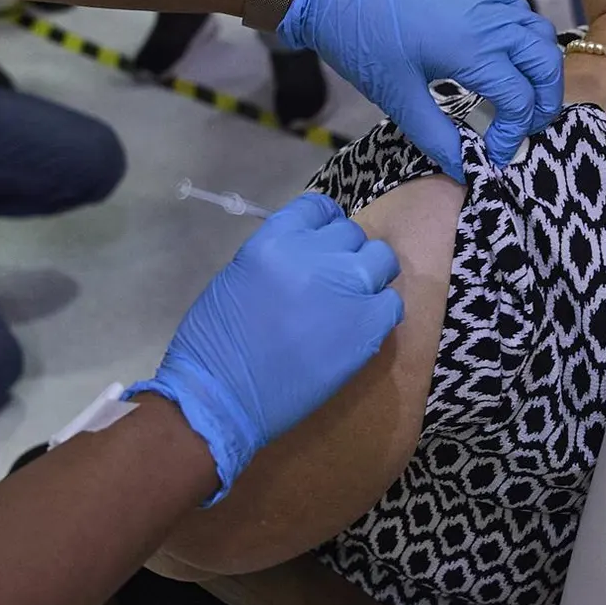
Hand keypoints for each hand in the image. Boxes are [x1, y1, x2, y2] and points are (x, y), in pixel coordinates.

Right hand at [129, 194, 402, 502]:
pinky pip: (391, 303)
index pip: (318, 207)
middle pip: (351, 234)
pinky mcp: (367, 326)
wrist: (221, 397)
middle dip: (343, 254)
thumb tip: (307, 255)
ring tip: (349, 303)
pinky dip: (378, 312)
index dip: (324, 225)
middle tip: (330, 283)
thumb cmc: (214, 342)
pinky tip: (357, 329)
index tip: (322, 243)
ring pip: (381, 260)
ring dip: (368, 277)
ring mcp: (345, 289)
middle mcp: (315, 255)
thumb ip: (278, 257)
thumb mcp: (238, 276)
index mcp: (275, 240)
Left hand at [279, 0, 564, 180]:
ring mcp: (488, 5)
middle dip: (544, 104)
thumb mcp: (398, 98)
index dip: (512, 134)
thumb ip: (436, 137)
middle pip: (546, 66)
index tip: (493, 155)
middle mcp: (491, 23)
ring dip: (543, 72)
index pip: (520, 99)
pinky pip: (524, 18)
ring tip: (522, 102)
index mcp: (473, 49)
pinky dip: (531, 44)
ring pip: (542, 38)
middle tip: (522, 132)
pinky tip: (511, 65)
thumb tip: (463, 168)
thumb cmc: (364, 42)